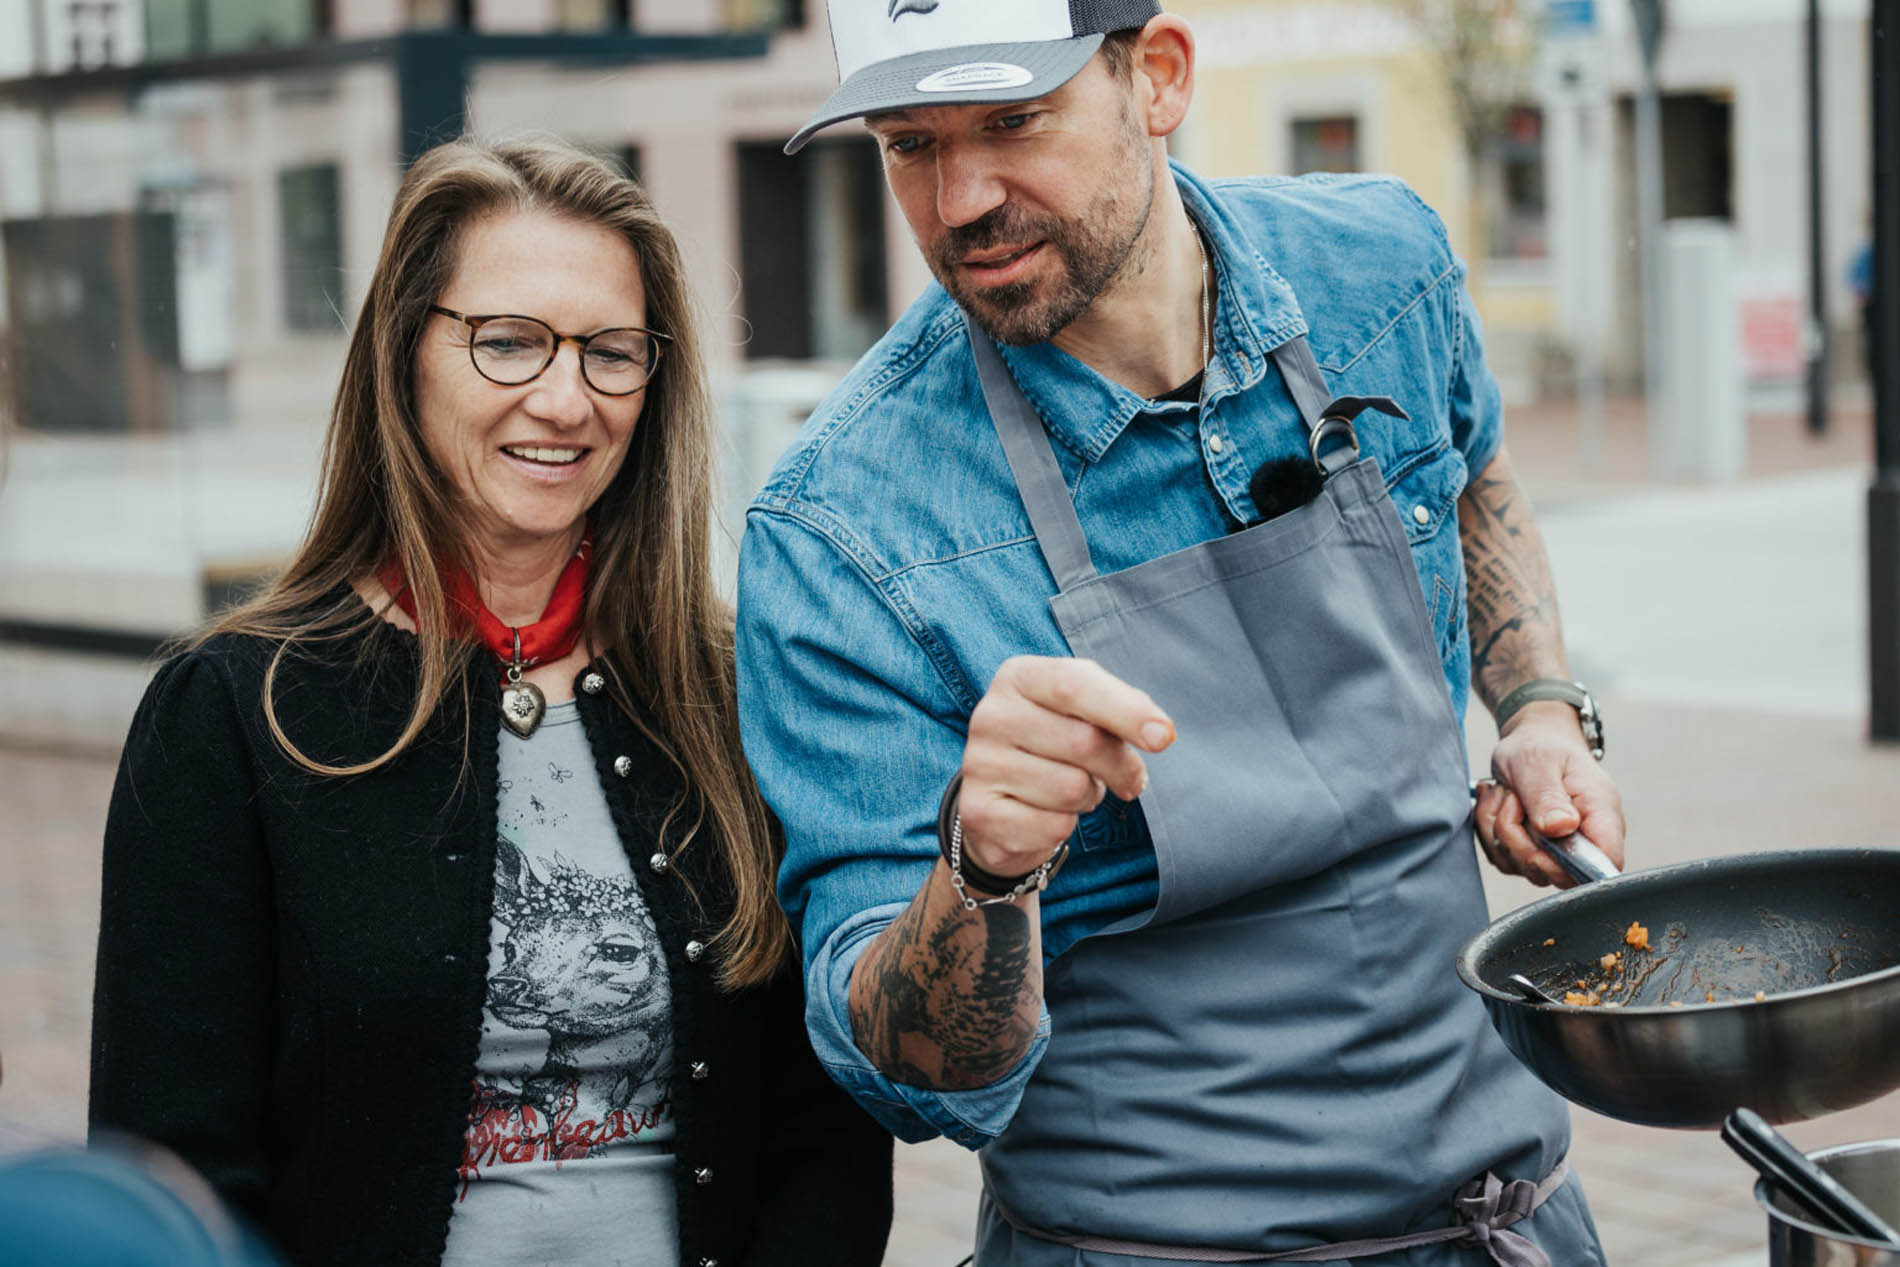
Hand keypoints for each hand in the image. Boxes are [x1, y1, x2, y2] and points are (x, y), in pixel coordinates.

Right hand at [958, 656, 1174, 876]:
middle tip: (1126, 777)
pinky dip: (1065, 827)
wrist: (1003, 800)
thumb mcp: (1086, 712)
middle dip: (1120, 766)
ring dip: (1089, 797)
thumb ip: (1123, 709)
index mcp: (1018, 677)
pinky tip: (1046, 814)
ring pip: (1072, 789)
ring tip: (1071, 790)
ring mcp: (979, 765)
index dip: (1126, 711)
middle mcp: (990, 715)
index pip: (1074, 685)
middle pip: (1083, 741)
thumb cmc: (1058, 744)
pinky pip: (1054, 827)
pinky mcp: (978, 812)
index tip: (1164, 737)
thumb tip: (1162, 733)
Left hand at [1476, 700, 1625, 887]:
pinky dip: (1490, 832)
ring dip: (1499, 830)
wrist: (1530, 741)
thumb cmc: (1541, 746)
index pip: (1607, 862)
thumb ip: (1547, 796)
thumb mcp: (1538, 762)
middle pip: (1556, 873)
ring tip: (1506, 794)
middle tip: (1512, 800)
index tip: (1538, 848)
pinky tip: (1498, 802)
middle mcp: (1586, 837)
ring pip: (1522, 866)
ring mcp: (1559, 848)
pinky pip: (1504, 858)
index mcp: (1601, 813)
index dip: (1572, 868)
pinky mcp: (1534, 850)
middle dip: (1518, 841)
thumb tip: (1561, 828)